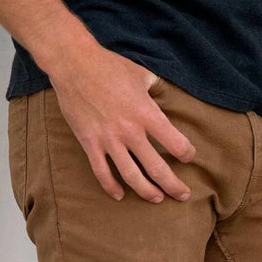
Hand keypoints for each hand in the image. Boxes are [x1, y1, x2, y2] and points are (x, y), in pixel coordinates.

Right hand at [46, 41, 196, 202]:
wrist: (73, 63)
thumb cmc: (109, 66)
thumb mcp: (141, 74)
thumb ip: (156, 90)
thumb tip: (166, 96)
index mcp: (146, 113)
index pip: (176, 144)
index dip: (186, 154)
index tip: (188, 156)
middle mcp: (130, 131)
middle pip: (157, 169)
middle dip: (174, 186)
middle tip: (183, 194)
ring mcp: (109, 140)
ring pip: (132, 177)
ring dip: (147, 192)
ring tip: (158, 198)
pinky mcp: (90, 143)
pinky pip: (102, 172)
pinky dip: (111, 187)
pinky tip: (120, 195)